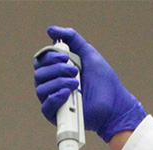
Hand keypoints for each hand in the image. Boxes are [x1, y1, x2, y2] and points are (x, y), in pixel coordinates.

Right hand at [34, 26, 146, 141]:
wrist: (114, 103)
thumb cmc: (103, 81)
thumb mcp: (88, 53)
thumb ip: (72, 39)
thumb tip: (51, 30)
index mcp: (57, 71)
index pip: (40, 62)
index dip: (49, 57)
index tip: (65, 57)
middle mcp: (52, 85)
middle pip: (39, 74)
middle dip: (56, 69)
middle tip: (75, 71)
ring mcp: (54, 101)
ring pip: (41, 89)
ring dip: (59, 82)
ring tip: (77, 83)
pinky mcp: (56, 116)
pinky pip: (45, 107)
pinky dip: (55, 97)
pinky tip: (68, 93)